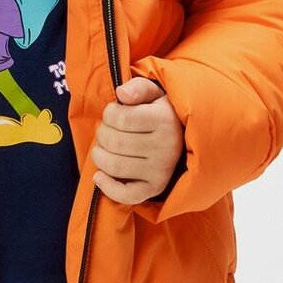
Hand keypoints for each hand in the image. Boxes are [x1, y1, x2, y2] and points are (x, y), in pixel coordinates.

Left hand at [90, 75, 183, 203]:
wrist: (183, 138)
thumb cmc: (161, 113)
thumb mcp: (155, 93)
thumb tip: (121, 94)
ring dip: (99, 155)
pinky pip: (126, 195)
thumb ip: (138, 87)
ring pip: (114, 165)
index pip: (119, 117)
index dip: (108, 113)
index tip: (113, 113)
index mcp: (165, 120)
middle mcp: (166, 147)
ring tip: (103, 148)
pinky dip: (107, 186)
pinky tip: (99, 176)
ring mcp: (161, 170)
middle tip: (106, 130)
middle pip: (114, 142)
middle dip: (101, 133)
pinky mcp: (155, 188)